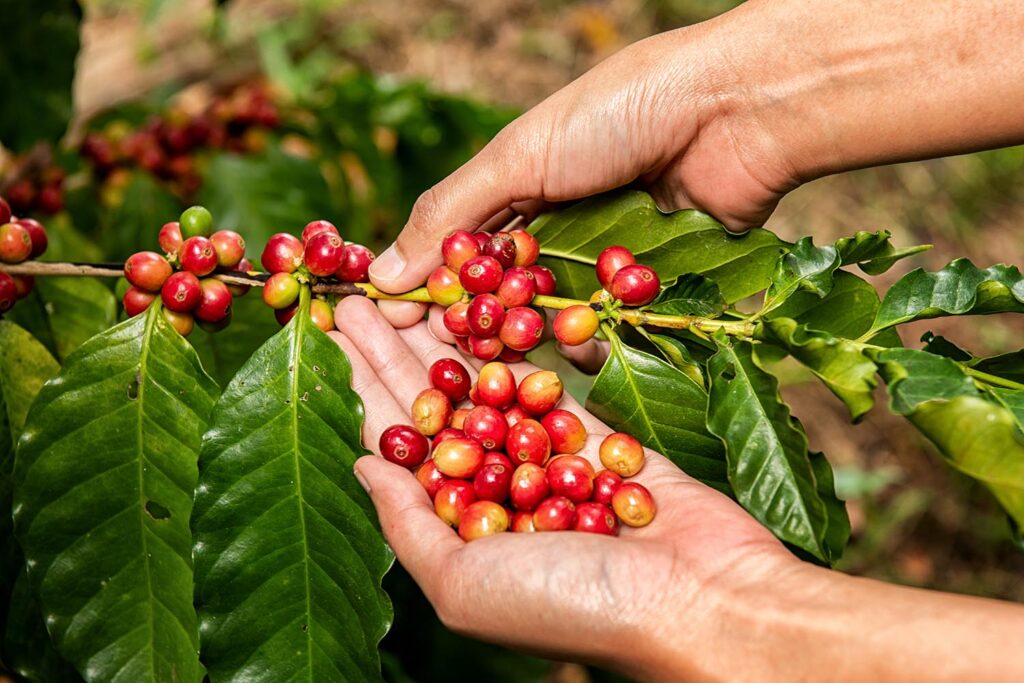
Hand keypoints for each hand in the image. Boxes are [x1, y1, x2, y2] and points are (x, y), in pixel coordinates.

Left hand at [328, 297, 798, 679]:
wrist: (698, 598)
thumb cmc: (572, 606)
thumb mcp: (461, 583)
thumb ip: (407, 525)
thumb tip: (361, 464)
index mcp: (457, 530)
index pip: (398, 447)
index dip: (361, 393)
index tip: (327, 344)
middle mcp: (497, 490)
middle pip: (432, 406)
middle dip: (390, 354)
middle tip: (351, 299)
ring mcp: (546, 458)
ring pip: (483, 385)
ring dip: (441, 339)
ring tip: (402, 292)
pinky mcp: (595, 434)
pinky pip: (544, 382)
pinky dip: (510, 345)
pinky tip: (476, 311)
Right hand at [367, 23, 793, 301]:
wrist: (734, 109)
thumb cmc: (619, 113)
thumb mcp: (519, 155)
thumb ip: (449, 216)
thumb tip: (381, 276)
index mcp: (519, 188)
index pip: (461, 255)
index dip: (436, 290)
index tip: (405, 327)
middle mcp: (559, 228)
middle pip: (507, 297)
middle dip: (488, 324)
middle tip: (470, 349)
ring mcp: (606, 260)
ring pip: (558, 320)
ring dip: (542, 334)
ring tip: (535, 339)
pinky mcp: (653, 285)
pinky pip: (615, 328)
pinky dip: (599, 337)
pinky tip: (588, 340)